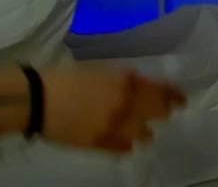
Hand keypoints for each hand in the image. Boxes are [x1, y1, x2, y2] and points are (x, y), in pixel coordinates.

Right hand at [40, 67, 185, 152]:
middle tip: (164, 111)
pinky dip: (128, 143)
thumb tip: (141, 84)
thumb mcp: (100, 69)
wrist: (36, 100)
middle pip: (158, 113)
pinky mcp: (98, 145)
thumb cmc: (65, 77)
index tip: (181, 98)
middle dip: (163, 111)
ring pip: (144, 134)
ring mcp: (112, 128)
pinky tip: (125, 139)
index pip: (160, 91)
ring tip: (142, 128)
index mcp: (125, 84)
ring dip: (145, 129)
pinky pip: (124, 148)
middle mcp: (124, 107)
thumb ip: (124, 78)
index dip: (174, 95)